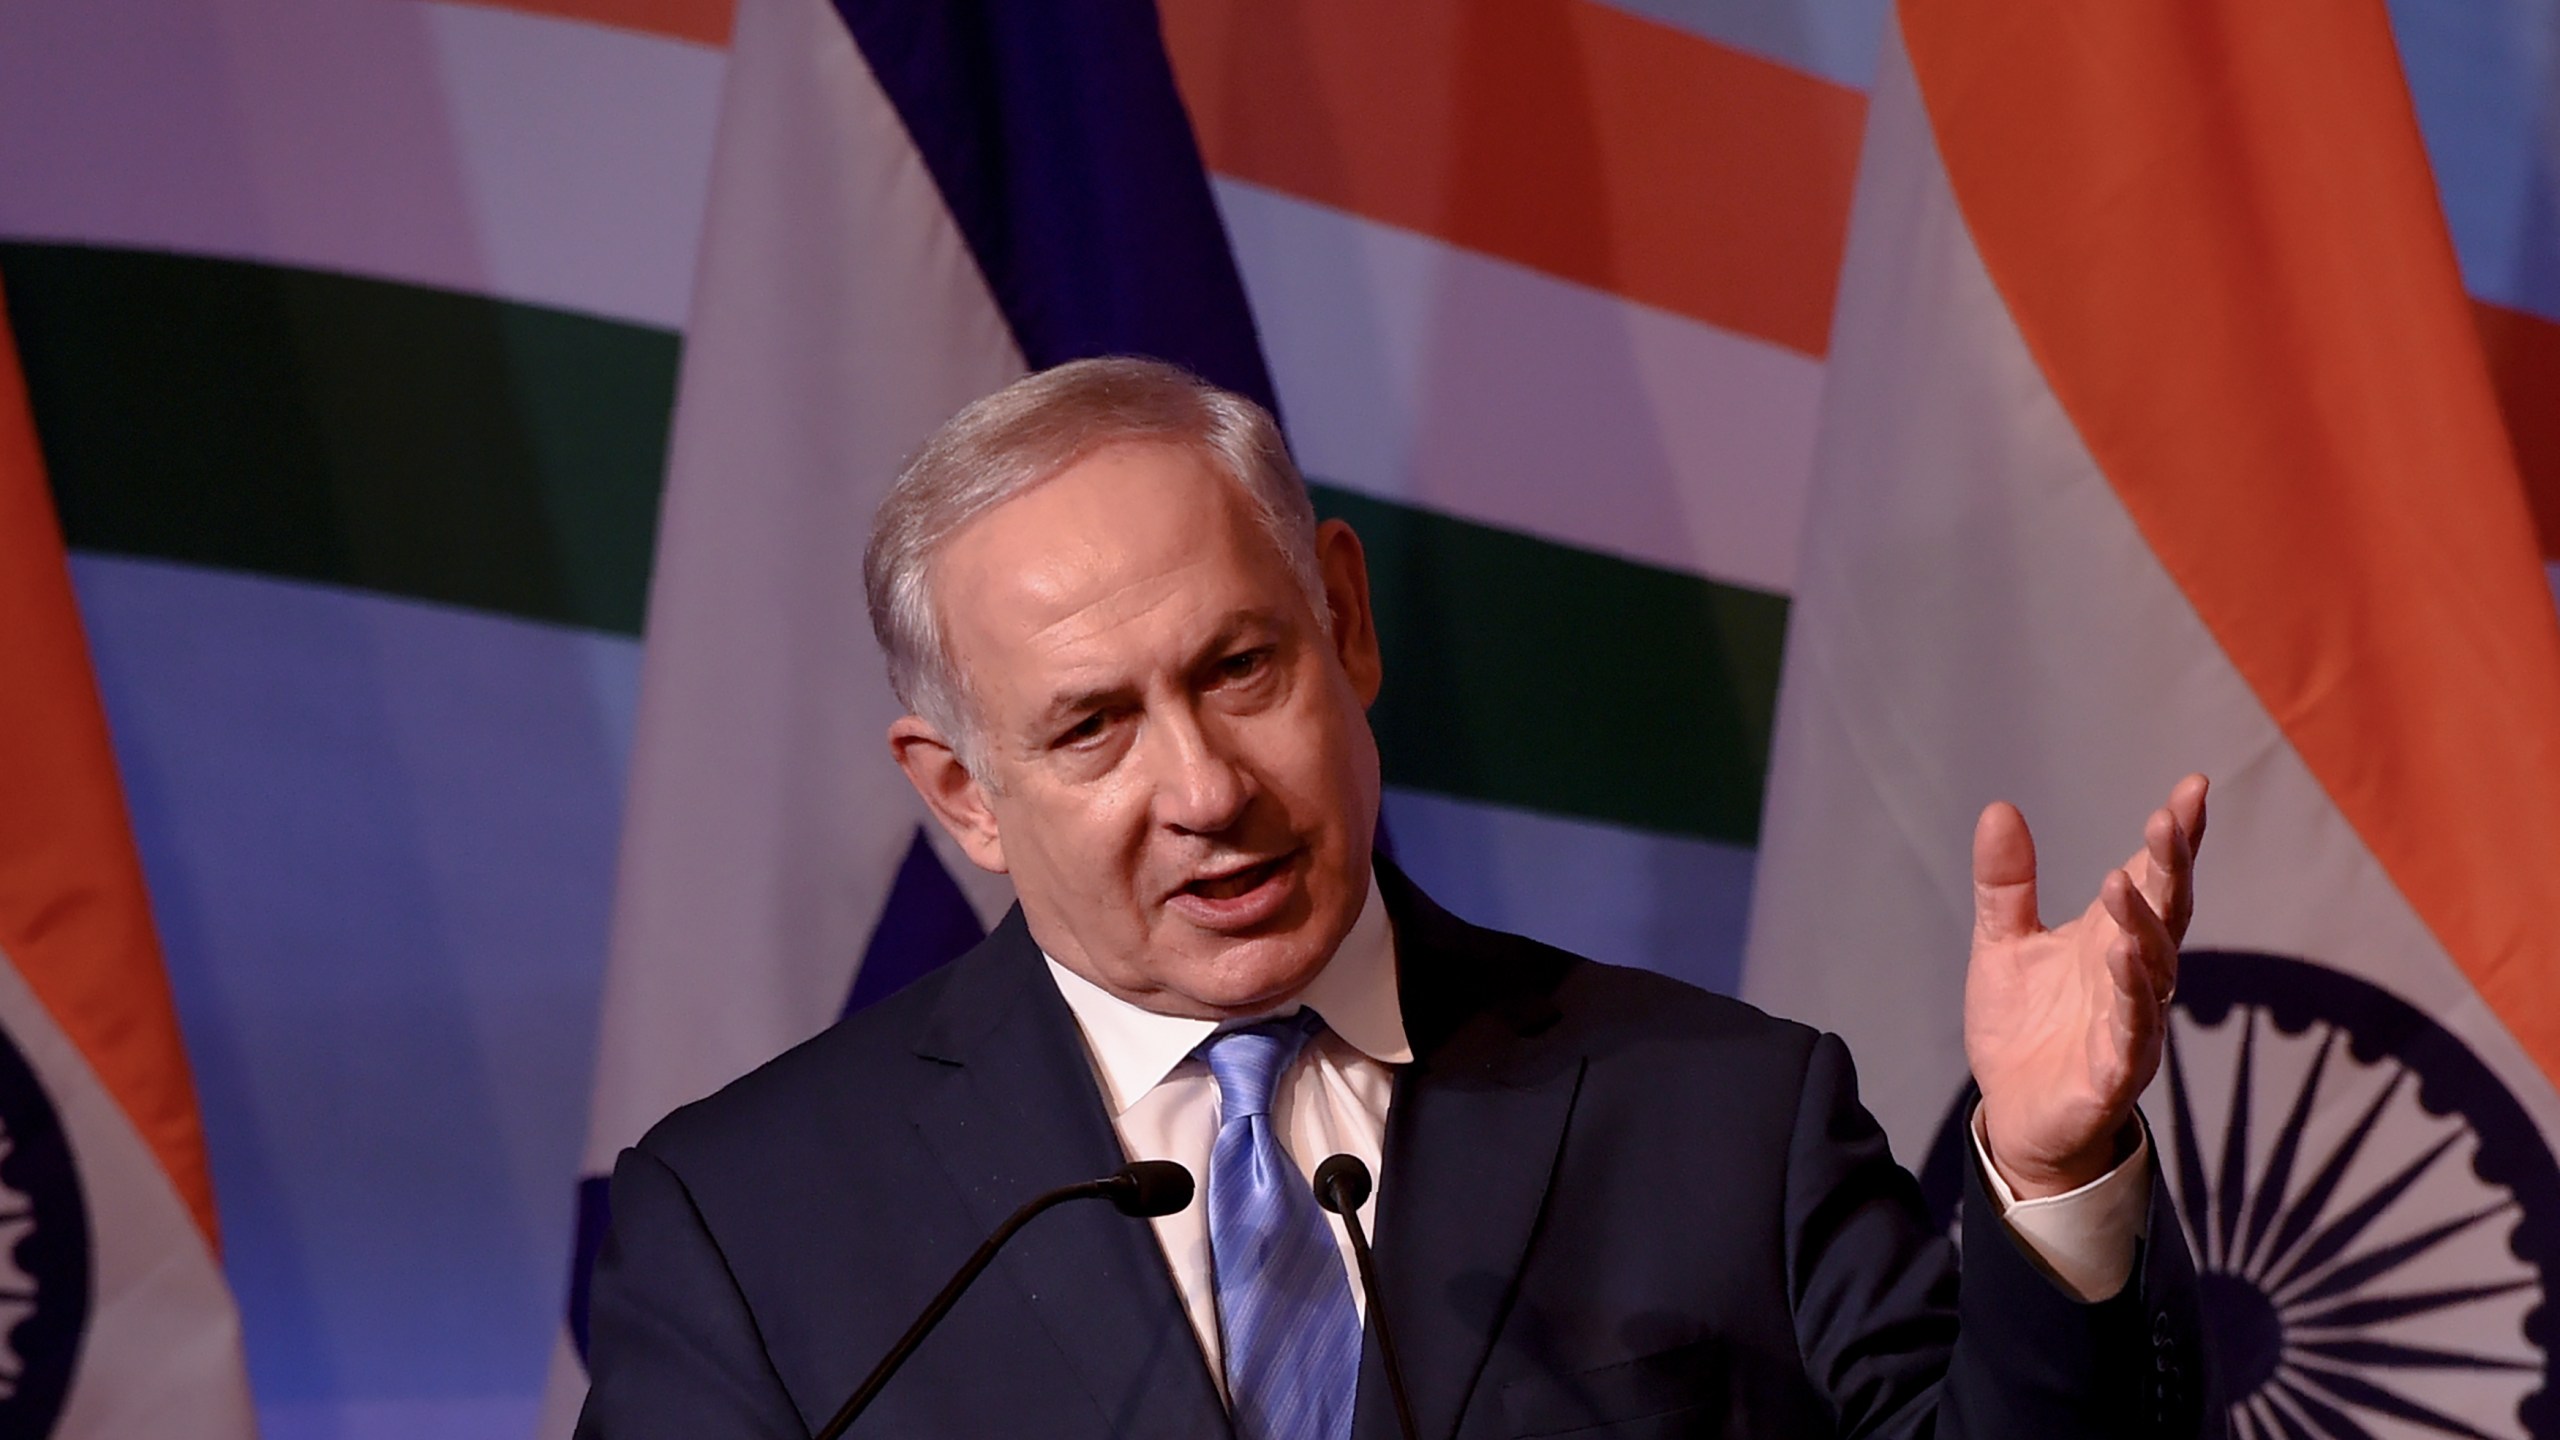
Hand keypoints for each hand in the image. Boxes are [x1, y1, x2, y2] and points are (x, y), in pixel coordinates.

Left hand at [1964, 775, 2207, 1198]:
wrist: (2014, 1117)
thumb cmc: (2024, 1028)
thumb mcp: (2003, 944)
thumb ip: (2006, 883)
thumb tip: (1999, 807)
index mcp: (2112, 939)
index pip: (2154, 879)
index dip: (2175, 837)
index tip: (2192, 787)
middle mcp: (2134, 977)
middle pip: (2165, 915)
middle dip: (2171, 867)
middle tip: (2168, 818)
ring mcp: (2130, 1025)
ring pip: (2154, 971)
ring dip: (2143, 927)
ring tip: (2125, 881)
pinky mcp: (2113, 1074)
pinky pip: (2132, 1034)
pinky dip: (2132, 999)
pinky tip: (2124, 963)